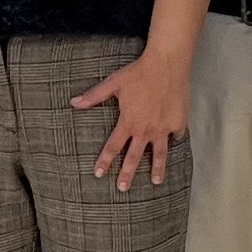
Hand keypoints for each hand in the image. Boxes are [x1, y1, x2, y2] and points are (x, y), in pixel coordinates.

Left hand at [76, 42, 192, 189]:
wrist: (167, 64)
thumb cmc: (139, 72)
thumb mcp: (114, 83)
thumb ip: (94, 96)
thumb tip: (73, 102)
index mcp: (128, 122)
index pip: (113, 147)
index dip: (105, 161)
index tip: (99, 174)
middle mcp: (145, 130)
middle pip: (134, 157)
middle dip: (127, 174)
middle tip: (123, 188)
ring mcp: (163, 128)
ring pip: (159, 154)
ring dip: (157, 169)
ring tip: (156, 182)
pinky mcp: (178, 122)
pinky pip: (176, 136)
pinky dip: (175, 140)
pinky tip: (174, 143)